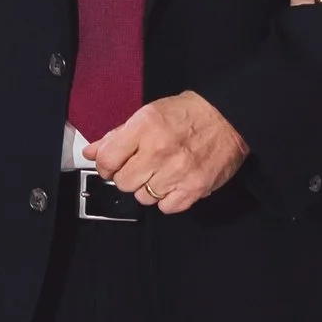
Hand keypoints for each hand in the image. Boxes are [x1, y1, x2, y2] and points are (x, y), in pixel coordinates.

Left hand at [88, 89, 249, 214]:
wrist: (229, 118)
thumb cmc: (189, 114)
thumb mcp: (148, 114)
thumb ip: (117, 135)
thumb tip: (91, 151)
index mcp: (145, 127)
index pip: (106, 160)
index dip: (105, 165)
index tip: (112, 165)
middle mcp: (160, 150)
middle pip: (123, 183)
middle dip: (128, 176)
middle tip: (140, 167)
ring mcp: (178, 171)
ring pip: (143, 198)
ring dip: (148, 188)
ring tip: (161, 173)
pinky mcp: (194, 188)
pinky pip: (166, 207)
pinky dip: (167, 199)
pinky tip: (173, 183)